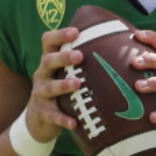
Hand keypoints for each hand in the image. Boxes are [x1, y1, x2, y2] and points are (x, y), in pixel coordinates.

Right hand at [27, 27, 83, 141]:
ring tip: (78, 83)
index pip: (48, 42)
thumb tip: (117, 44)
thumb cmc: (61, 91)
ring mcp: (40, 94)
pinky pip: (52, 116)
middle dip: (63, 57)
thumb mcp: (65, 73)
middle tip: (80, 56)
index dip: (59, 35)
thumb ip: (82, 62)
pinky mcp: (42, 113)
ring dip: (63, 85)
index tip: (76, 32)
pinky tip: (74, 123)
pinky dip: (63, 119)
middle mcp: (42, 75)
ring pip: (48, 87)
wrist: (38, 120)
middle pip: (48, 61)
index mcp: (50, 62)